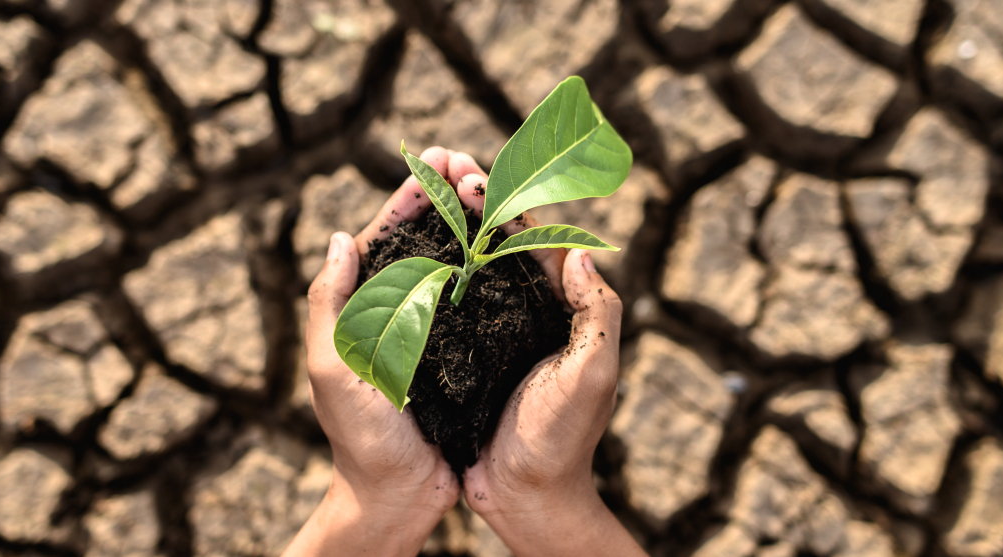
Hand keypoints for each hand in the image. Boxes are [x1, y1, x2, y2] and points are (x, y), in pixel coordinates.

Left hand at [285, 147, 460, 556]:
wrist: (399, 496)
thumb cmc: (361, 439)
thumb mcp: (333, 369)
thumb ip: (329, 305)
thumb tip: (340, 238)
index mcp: (362, 309)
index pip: (383, 238)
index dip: (408, 197)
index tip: (434, 161)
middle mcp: (397, 313)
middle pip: (422, 241)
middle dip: (444, 196)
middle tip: (471, 161)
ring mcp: (432, 331)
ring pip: (453, 262)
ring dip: (471, 223)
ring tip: (494, 188)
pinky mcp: (464, 352)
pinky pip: (479, 300)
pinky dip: (493, 267)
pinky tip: (514, 246)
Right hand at [451, 152, 644, 555]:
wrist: (524, 497)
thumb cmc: (562, 439)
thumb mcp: (593, 374)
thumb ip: (598, 314)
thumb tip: (581, 251)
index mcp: (562, 309)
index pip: (534, 240)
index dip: (505, 203)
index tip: (471, 173)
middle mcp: (529, 313)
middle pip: (500, 242)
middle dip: (472, 200)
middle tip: (441, 164)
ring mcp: (495, 332)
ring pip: (470, 266)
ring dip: (449, 226)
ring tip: (421, 191)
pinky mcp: (466, 356)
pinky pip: (447, 304)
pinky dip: (430, 272)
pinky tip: (404, 252)